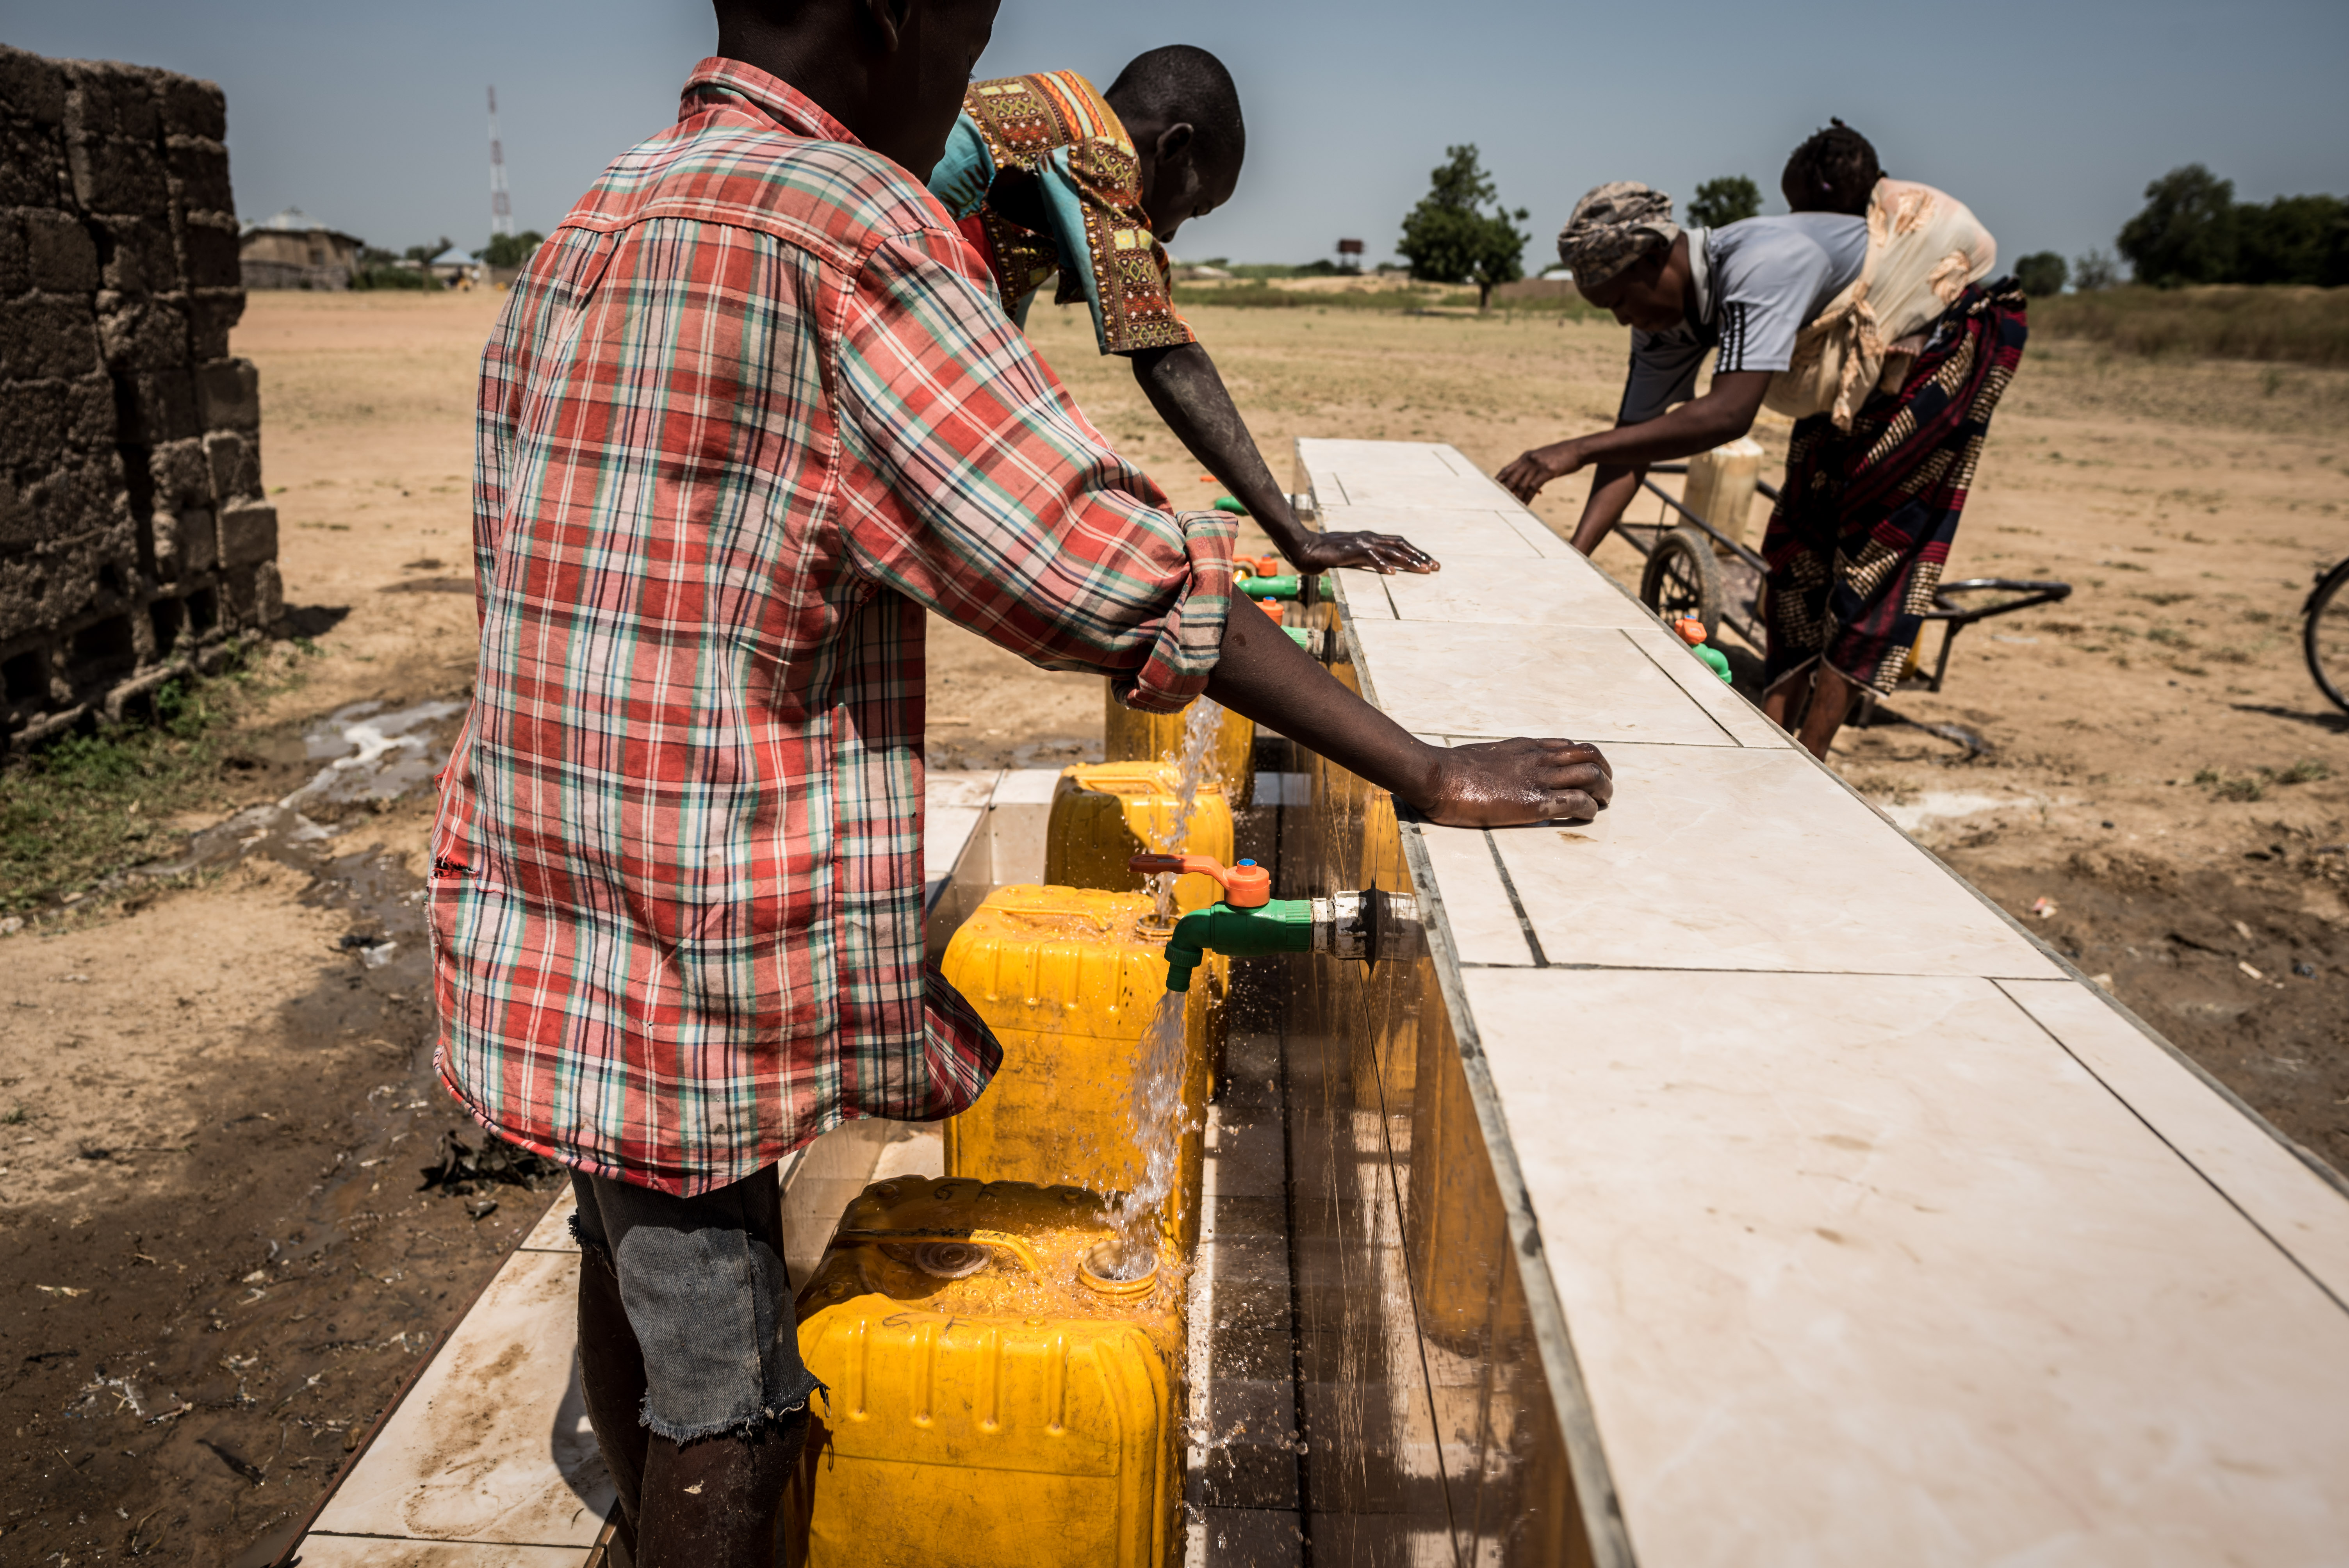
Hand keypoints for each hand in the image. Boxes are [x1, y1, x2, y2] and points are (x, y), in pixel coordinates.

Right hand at [1288, 531, 1439, 575]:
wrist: (1305, 548)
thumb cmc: (1327, 554)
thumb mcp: (1352, 556)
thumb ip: (1366, 559)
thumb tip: (1381, 568)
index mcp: (1371, 539)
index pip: (1399, 544)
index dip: (1416, 553)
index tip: (1431, 563)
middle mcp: (1369, 538)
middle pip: (1401, 545)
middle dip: (1419, 556)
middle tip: (1435, 567)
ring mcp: (1360, 543)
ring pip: (1390, 550)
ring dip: (1407, 561)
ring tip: (1422, 569)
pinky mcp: (1350, 551)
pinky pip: (1369, 557)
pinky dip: (1382, 564)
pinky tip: (1392, 573)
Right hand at [1415, 738, 1612, 826]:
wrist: (1439, 776)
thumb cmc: (1453, 771)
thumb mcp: (1486, 756)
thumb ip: (1504, 762)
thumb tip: (1505, 773)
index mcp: (1526, 747)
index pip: (1569, 746)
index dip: (1586, 760)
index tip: (1587, 774)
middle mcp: (1539, 758)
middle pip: (1590, 757)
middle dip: (1604, 774)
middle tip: (1604, 791)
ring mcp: (1539, 779)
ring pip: (1592, 776)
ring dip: (1603, 791)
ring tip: (1602, 803)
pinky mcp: (1535, 802)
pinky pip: (1577, 802)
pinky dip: (1589, 809)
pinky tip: (1585, 816)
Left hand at [1496, 440, 1585, 502]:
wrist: (1579, 449)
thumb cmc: (1563, 456)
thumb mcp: (1545, 460)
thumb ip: (1535, 470)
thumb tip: (1532, 487)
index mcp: (1526, 456)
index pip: (1506, 470)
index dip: (1498, 481)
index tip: (1490, 492)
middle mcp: (1528, 459)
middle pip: (1510, 478)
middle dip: (1504, 492)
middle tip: (1497, 504)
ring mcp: (1537, 464)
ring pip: (1521, 485)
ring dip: (1516, 499)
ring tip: (1512, 509)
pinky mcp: (1547, 471)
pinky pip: (1533, 488)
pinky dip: (1527, 499)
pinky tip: (1525, 507)